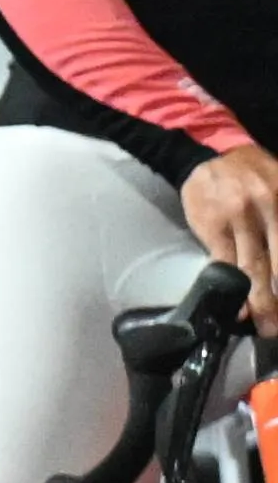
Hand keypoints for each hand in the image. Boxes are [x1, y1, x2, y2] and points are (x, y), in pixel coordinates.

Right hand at [183, 143, 277, 328]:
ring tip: (267, 328)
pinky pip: (226, 264)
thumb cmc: (258, 175)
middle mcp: (271, 210)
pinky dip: (233, 288)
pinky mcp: (215, 228)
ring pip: (255, 268)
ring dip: (262, 302)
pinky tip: (236, 310)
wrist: (210, 155)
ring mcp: (241, 220)